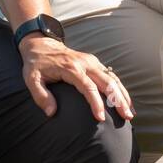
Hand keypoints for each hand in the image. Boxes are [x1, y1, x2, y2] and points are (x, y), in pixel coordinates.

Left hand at [19, 34, 133, 122]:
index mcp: (71, 68)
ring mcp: (92, 62)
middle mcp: (85, 64)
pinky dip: (120, 89)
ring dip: (123, 95)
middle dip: (118, 100)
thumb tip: (51, 113)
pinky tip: (126, 101)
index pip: (88, 87)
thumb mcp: (31, 79)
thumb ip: (41, 96)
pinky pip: (111, 76)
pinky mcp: (95, 63)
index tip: (100, 118)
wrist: (41, 44)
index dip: (95, 103)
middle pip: (107, 82)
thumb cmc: (36, 64)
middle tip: (127, 117)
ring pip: (113, 79)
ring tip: (130, 113)